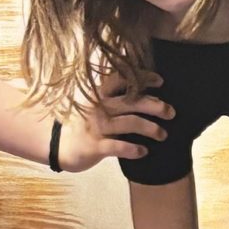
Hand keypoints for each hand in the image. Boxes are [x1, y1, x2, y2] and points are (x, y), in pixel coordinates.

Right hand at [55, 79, 172, 172]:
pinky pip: (119, 147)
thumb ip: (114, 97)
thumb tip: (143, 91)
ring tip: (163, 135)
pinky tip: (144, 152)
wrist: (57, 146)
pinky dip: (134, 149)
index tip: (159, 80)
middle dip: (155, 105)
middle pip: (132, 101)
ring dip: (151, 129)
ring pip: (130, 123)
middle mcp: (99, 107)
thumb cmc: (83, 124)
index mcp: (99, 94)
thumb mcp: (95, 105)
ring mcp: (97, 126)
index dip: (142, 77)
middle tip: (171, 112)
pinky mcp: (95, 146)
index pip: (122, 78)